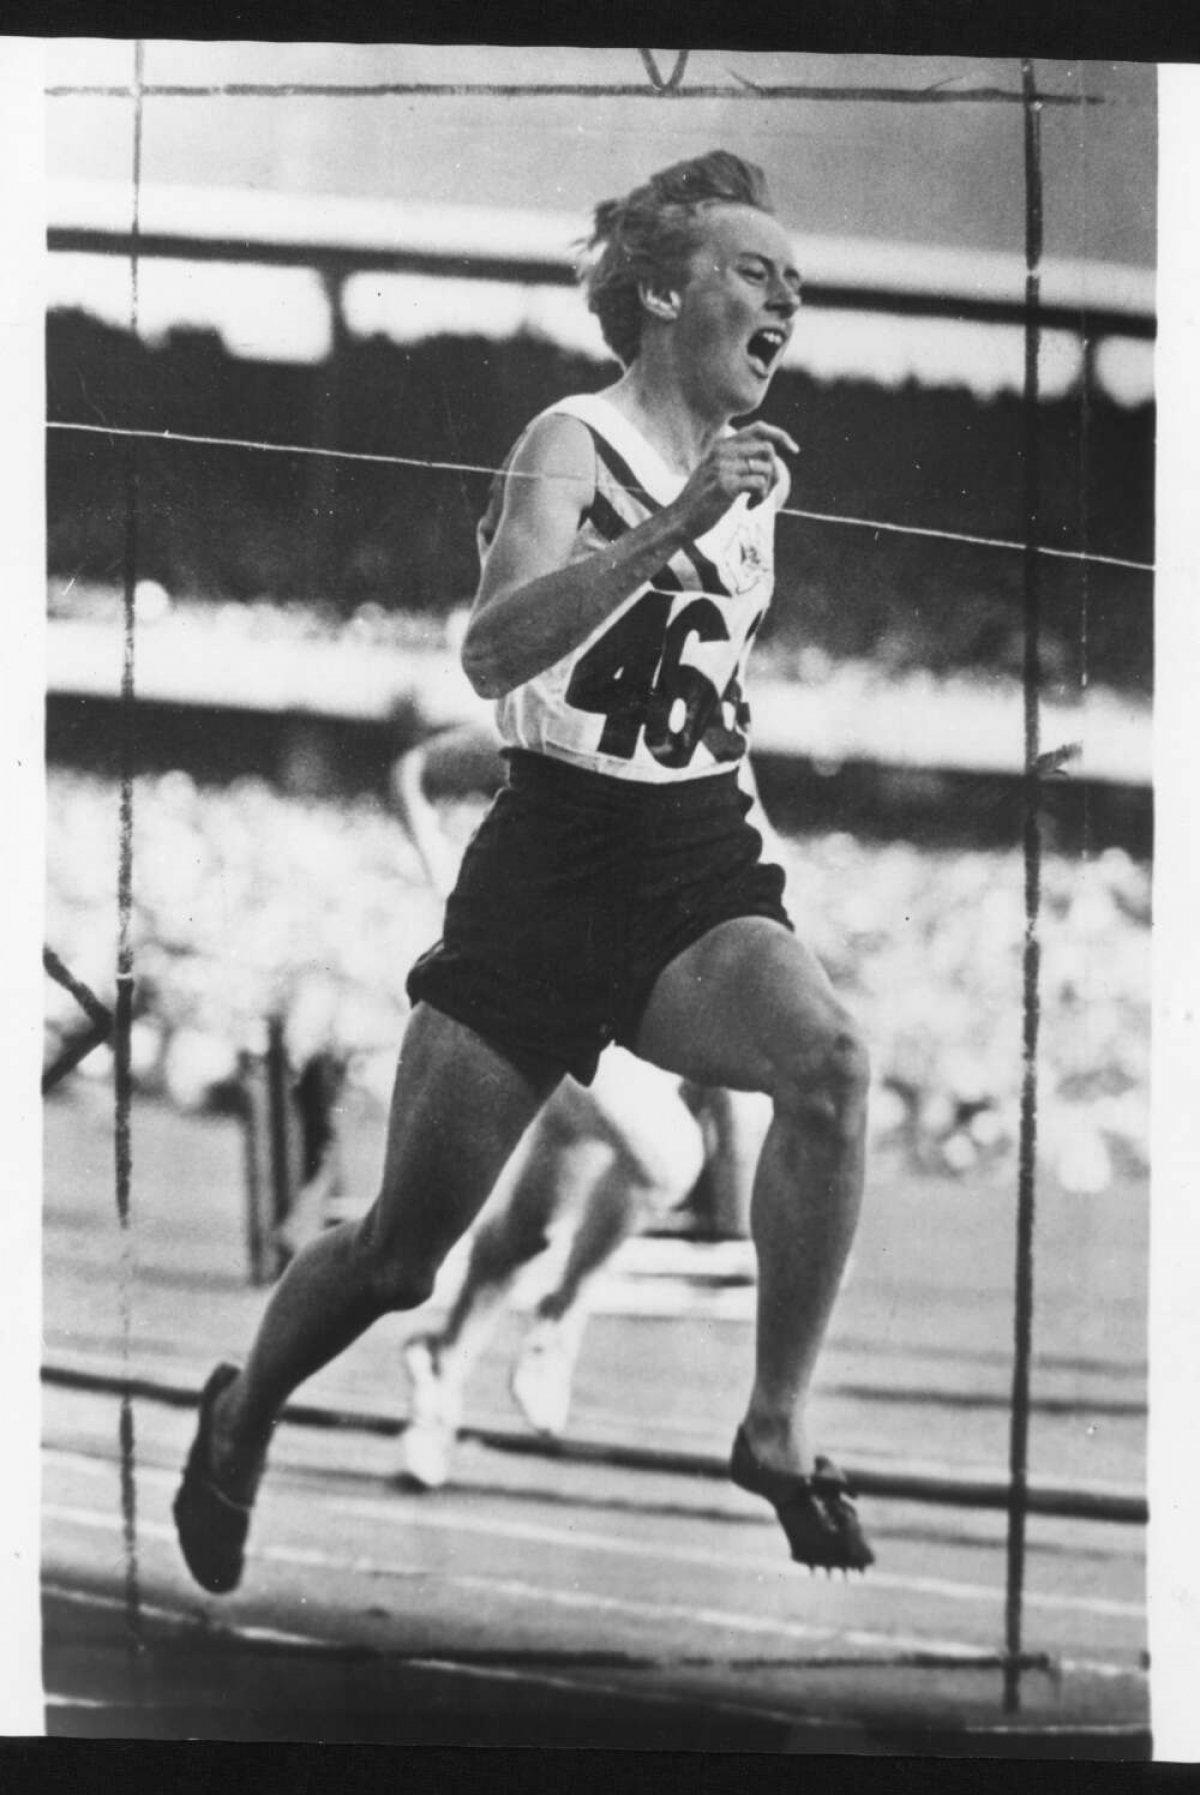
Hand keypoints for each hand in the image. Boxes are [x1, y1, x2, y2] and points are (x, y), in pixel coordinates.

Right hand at [672, 423, 798, 536]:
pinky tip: (749, 507)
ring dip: (767, 489)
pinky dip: (760, 497)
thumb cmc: (702, 499)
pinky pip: (759, 484)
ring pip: (766, 468)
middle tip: (765, 490)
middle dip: (774, 472)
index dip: (781, 436)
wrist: (680, 519)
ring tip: (755, 501)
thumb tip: (770, 455)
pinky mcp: (725, 485)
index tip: (794, 450)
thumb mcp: (716, 471)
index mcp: (722, 445)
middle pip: (768, 450)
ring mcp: (723, 467)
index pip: (759, 428)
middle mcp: (722, 451)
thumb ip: (737, 459)